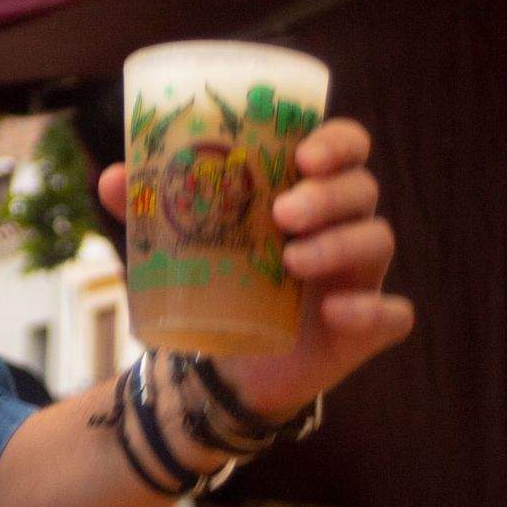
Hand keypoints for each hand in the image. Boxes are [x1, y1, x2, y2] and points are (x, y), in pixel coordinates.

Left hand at [97, 115, 411, 421]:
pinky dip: (372, 310)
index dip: (337, 142)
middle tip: (284, 212)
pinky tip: (338, 311)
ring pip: (378, 241)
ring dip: (340, 243)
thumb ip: (148, 206)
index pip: (346, 148)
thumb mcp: (180, 242)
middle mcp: (343, 226)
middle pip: (362, 190)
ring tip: (291, 260)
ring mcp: (360, 276)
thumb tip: (112, 178)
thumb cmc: (218, 282)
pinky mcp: (365, 328)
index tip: (303, 153)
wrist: (225, 365)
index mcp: (309, 192)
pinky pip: (394, 314)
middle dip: (328, 195)